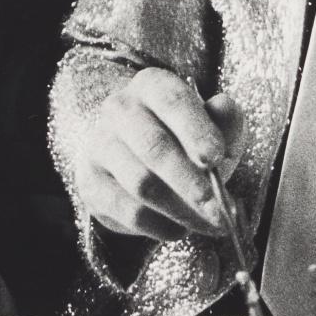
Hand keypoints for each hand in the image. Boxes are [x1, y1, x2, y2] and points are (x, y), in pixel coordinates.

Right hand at [71, 67, 244, 240]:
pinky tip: (178, 229)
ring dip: (181, 210)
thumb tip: (225, 108)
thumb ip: (225, 121)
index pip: (172, 101)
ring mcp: (100, 144)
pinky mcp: (90, 181)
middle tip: (220, 211)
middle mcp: (119, 108)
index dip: (195, 130)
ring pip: (142, 183)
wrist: (141, 161)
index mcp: (152, 86)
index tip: (215, 158)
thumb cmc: (186, 141)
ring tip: (208, 224)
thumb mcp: (214, 128)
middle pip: (154, 147)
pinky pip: (128, 210)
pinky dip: (159, 226)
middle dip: (191, 182)